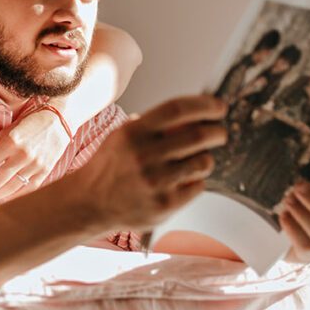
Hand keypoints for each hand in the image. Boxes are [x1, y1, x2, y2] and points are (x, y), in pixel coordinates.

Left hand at [0, 108, 70, 200]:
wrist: (59, 121)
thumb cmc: (31, 122)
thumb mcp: (10, 129)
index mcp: (12, 141)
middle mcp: (23, 155)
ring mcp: (35, 165)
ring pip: (11, 188)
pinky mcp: (44, 172)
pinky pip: (27, 189)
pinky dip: (14, 196)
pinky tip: (4, 198)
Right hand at [83, 95, 227, 230]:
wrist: (89, 203)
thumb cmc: (109, 167)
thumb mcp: (122, 136)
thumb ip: (153, 126)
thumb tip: (194, 114)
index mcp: (133, 132)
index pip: (178, 109)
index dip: (204, 105)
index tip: (219, 107)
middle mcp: (144, 155)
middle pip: (199, 135)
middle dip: (217, 132)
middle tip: (219, 134)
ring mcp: (155, 181)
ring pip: (203, 162)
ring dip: (206, 159)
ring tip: (196, 161)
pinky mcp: (164, 204)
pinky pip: (198, 186)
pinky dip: (196, 181)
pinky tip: (182, 182)